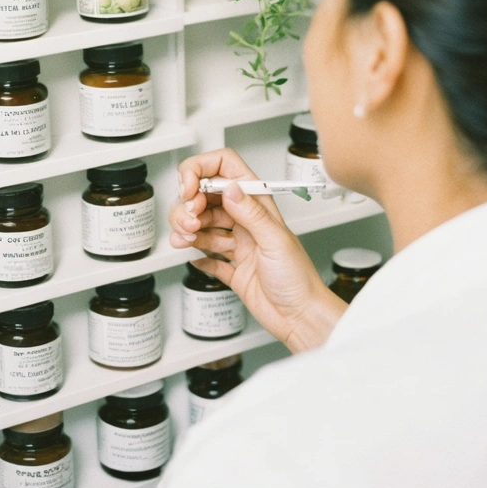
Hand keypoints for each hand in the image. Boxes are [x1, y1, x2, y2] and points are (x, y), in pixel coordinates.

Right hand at [169, 148, 346, 352]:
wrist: (301, 317)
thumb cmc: (299, 280)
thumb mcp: (275, 240)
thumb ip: (251, 213)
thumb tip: (230, 188)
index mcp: (258, 206)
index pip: (225, 170)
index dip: (201, 172)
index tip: (188, 189)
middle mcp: (246, 221)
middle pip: (205, 198)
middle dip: (188, 206)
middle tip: (189, 222)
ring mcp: (237, 244)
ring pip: (201, 225)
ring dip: (186, 229)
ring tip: (185, 240)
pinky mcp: (231, 268)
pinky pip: (206, 256)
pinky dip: (196, 256)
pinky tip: (196, 259)